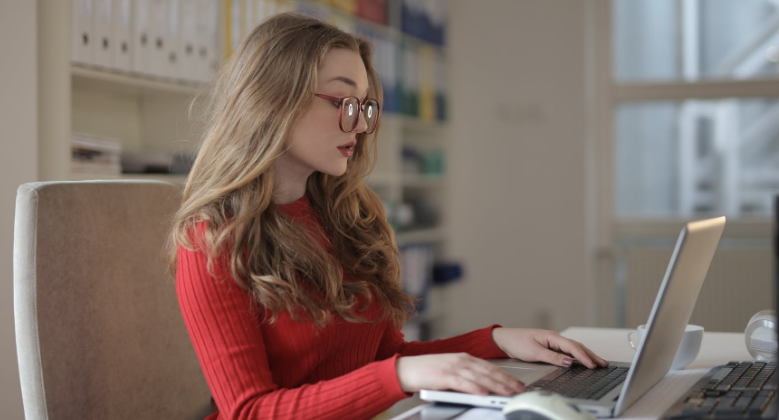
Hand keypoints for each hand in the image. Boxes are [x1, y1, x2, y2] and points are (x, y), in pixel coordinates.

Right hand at [396, 353, 525, 395]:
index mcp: (464, 358)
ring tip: (507, 392)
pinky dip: (475, 388)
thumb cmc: (426, 372)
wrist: (405, 369)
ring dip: (495, 385)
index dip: (505, 375)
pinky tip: (483, 393)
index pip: (489, 367)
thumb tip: (485, 387)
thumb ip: (466, 376)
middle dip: (506, 381)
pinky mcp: (443, 375)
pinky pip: (463, 383)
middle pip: (488, 371)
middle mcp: (460, 360)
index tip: (516, 383)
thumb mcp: (450, 370)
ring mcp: (452, 367)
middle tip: (518, 389)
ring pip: (479, 377)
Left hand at [491, 328, 608, 368]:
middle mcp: (554, 338)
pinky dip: (576, 356)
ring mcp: (552, 342)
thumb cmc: (517, 343)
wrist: (505, 340)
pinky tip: (581, 361)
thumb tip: (568, 362)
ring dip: (585, 355)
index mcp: (551, 336)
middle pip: (576, 346)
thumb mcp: (534, 352)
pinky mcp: (550, 347)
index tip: (592, 365)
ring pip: (573, 348)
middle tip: (603, 364)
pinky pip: (566, 351)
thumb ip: (552, 357)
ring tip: (597, 362)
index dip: (583, 356)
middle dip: (590, 355)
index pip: (572, 347)